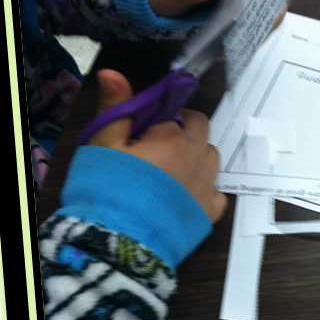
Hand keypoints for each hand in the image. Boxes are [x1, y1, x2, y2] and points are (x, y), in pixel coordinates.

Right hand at [88, 69, 226, 223]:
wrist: (117, 247)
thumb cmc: (106, 193)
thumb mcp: (103, 145)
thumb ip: (115, 107)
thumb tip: (112, 72)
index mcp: (172, 138)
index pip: (174, 112)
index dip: (158, 118)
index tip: (142, 130)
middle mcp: (197, 158)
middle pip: (200, 129)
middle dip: (183, 130)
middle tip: (155, 146)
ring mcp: (206, 187)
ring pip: (212, 157)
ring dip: (196, 156)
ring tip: (169, 170)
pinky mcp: (208, 214)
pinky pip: (216, 192)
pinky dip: (203, 188)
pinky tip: (182, 194)